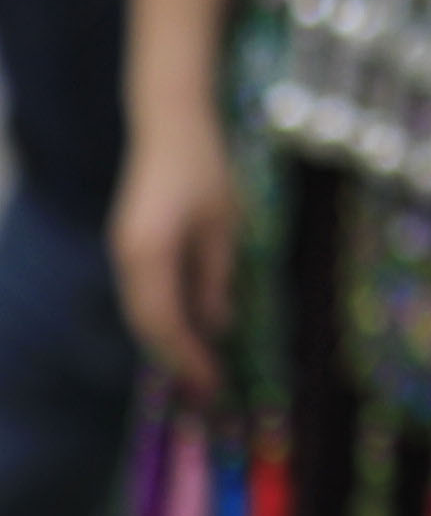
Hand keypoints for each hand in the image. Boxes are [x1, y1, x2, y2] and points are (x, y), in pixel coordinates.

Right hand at [109, 122, 237, 389]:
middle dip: (175, 358)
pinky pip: (145, 295)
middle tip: (207, 390)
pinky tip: (192, 332)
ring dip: (169, 342)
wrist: (168, 125)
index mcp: (148, 253)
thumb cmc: (204, 167)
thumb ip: (215, 276)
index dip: (185, 356)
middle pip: (146, 324)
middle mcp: (127, 259)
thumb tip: (215, 325)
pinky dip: (166, 319)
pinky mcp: (130, 249)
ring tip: (202, 370)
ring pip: (143, 313)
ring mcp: (124, 254)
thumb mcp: (222, 223)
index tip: (210, 384)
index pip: (163, 321)